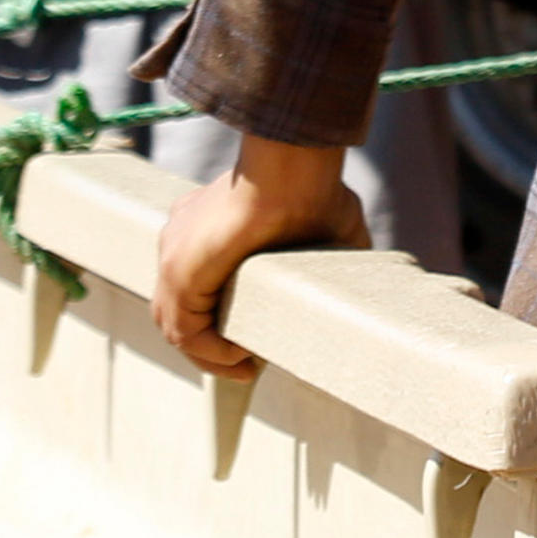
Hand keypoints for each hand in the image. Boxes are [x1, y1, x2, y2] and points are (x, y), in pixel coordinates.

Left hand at [149, 133, 364, 376]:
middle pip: (184, 308)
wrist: (293, 171)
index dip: (223, 317)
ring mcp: (174, 253)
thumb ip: (335, 254)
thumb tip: (361, 278)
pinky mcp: (178, 272)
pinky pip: (184, 330)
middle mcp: (182, 236)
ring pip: (179, 325)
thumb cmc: (316, 190)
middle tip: (249, 365)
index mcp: (209, 221)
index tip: (253, 340)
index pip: (200, 281)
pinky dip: (210, 351)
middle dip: (214, 344)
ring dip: (211, 355)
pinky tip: (241, 354)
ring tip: (246, 367)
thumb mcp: (331, 228)